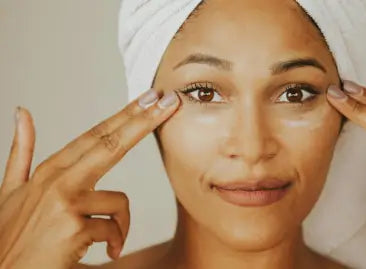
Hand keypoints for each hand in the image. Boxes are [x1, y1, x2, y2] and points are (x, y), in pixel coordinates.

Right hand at [0, 89, 180, 268]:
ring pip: (119, 201)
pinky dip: (115, 242)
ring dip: (121, 225)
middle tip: (169, 101)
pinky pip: (114, 230)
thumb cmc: (11, 236)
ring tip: (107, 241)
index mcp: (49, 170)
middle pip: (110, 144)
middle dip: (143, 121)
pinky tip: (105, 252)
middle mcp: (57, 181)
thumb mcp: (11, 190)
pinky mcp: (73, 228)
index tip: (149, 98)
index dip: (126, 115)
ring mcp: (64, 204)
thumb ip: (22, 152)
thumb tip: (22, 112)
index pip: (96, 135)